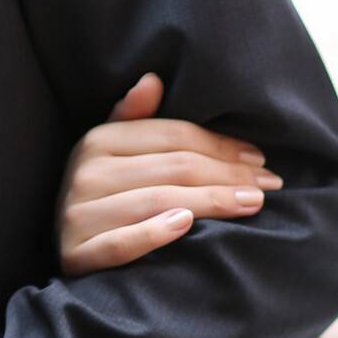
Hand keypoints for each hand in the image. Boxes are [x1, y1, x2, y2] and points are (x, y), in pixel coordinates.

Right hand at [57, 73, 281, 273]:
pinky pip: (122, 243)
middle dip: (229, 174)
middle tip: (270, 184)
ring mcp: (78, 215)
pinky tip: (187, 225)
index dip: (221, 145)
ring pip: (158, 201)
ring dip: (212, 202)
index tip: (260, 158)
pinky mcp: (77, 254)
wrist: (68, 258)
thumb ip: (135, 119)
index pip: (173, 137)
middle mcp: (85, 173)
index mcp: (98, 141)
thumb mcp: (115, 155)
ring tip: (252, 204)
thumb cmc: (105, 200)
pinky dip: (154, 233)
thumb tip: (153, 79)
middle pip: (174, 168)